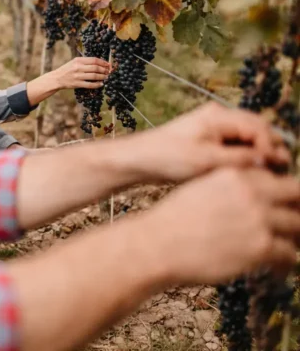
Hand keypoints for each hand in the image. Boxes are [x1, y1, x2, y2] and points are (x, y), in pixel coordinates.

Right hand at [49, 57, 110, 89]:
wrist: (57, 78)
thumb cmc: (67, 69)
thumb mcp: (74, 62)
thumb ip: (85, 61)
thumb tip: (99, 63)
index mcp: (78, 60)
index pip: (94, 60)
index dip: (103, 62)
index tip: (107, 64)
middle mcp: (78, 67)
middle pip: (95, 68)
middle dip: (104, 70)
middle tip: (108, 71)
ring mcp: (78, 76)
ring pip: (94, 76)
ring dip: (102, 77)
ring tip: (106, 77)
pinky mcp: (77, 84)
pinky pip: (90, 84)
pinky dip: (97, 84)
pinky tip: (101, 84)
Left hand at [126, 102, 289, 183]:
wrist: (137, 159)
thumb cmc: (167, 157)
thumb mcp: (206, 160)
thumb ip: (240, 158)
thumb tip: (272, 158)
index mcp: (217, 116)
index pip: (258, 126)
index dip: (271, 146)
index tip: (278, 165)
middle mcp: (218, 116)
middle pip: (256, 129)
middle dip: (270, 147)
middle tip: (281, 169)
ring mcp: (212, 127)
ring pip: (247, 137)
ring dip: (258, 152)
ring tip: (268, 173)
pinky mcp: (207, 139)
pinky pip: (234, 144)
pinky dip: (245, 155)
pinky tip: (249, 172)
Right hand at [143, 167, 299, 284]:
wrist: (157, 244)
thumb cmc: (172, 221)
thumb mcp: (201, 190)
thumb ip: (231, 189)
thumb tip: (251, 199)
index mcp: (235, 175)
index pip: (277, 178)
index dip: (285, 192)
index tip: (285, 204)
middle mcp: (252, 193)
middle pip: (296, 197)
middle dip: (296, 211)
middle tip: (292, 224)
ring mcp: (260, 220)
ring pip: (297, 226)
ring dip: (294, 238)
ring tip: (287, 248)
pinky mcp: (262, 248)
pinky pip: (289, 255)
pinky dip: (286, 262)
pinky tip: (276, 267)